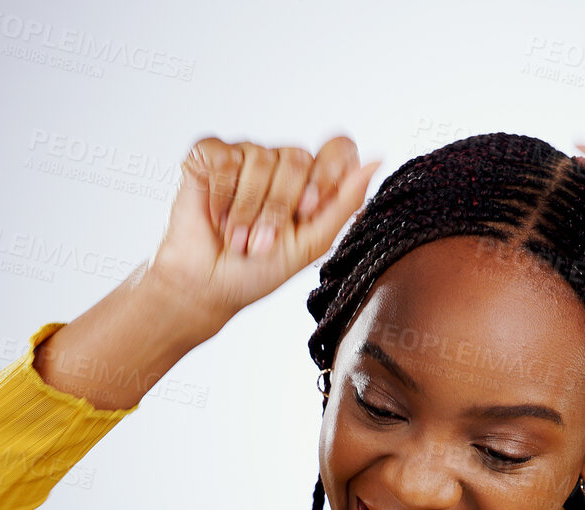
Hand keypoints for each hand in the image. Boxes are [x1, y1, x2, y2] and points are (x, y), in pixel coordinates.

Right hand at [146, 135, 381, 333]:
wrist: (207, 286)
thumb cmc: (258, 271)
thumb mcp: (311, 243)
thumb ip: (344, 202)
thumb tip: (377, 159)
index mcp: (312, 182)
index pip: (338, 148)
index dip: (326, 174)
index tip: (307, 210)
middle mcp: (281, 163)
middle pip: (298, 158)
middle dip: (278, 208)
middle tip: (262, 242)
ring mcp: (246, 156)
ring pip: (260, 158)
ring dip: (248, 209)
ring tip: (238, 238)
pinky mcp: (210, 155)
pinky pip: (225, 159)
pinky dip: (221, 195)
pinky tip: (216, 217)